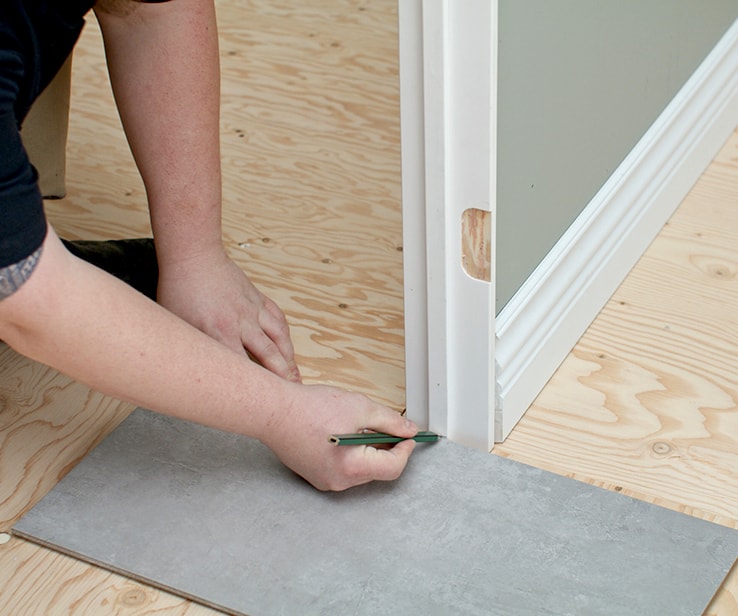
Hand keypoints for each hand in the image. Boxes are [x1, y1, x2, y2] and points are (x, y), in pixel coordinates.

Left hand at [157, 247, 300, 381]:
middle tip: (291, 392)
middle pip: (270, 354)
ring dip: (289, 357)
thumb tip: (197, 370)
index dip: (255, 385)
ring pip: (279, 337)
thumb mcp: (177, 324)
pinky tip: (287, 344)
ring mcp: (252, 309)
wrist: (194, 257)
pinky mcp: (257, 299)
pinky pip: (278, 318)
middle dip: (283, 376)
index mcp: (219, 332)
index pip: (243, 366)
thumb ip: (193, 348)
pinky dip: (285, 334)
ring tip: (295, 373)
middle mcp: (241, 323)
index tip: (263, 400)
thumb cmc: (179, 290)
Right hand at [264, 383, 418, 490]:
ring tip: (360, 427)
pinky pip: (343, 470)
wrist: (273, 411)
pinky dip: (351, 455)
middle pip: (377, 471)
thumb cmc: (309, 408)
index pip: (393, 468)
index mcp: (352, 467)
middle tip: (388, 428)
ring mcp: (324, 481)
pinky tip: (343, 434)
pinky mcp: (314, 476)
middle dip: (387, 449)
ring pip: (360, 471)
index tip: (409, 437)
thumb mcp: (359, 407)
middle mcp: (339, 481)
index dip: (405, 450)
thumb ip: (389, 421)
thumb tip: (408, 430)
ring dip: (368, 451)